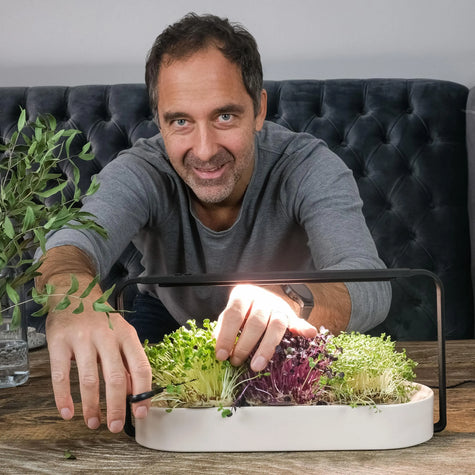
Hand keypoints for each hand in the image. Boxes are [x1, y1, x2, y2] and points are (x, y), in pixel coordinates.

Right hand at [45, 278, 151, 432]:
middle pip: (116, 377)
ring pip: (89, 380)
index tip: (141, 413)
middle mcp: (106, 336)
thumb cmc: (101, 318)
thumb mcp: (121, 334)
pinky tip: (68, 412)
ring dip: (91, 406)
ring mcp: (82, 338)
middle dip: (116, 407)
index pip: (141, 367)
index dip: (143, 393)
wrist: (73, 293)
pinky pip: (61, 375)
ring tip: (93, 422)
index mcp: (126, 334)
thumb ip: (128, 361)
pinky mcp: (59, 342)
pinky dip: (63, 398)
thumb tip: (136, 392)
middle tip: (116, 426)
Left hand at [214, 284, 316, 371]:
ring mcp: (278, 306)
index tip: (221, 355)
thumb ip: (223, 329)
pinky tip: (309, 335)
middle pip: (255, 322)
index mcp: (244, 294)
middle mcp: (262, 298)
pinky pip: (299, 322)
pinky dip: (304, 328)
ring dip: (266, 347)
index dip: (226, 335)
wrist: (261, 299)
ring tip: (256, 365)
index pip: (234, 314)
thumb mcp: (230, 316)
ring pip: (276, 325)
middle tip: (236, 362)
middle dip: (244, 345)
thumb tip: (220, 350)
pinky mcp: (291, 316)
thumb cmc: (243, 312)